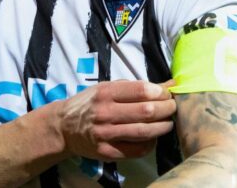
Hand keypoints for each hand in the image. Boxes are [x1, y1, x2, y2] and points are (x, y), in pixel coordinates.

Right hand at [56, 80, 175, 160]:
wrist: (63, 127)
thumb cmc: (89, 103)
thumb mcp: (106, 88)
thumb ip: (134, 87)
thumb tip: (167, 84)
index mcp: (106, 93)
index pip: (141, 90)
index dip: (161, 91)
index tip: (168, 92)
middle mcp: (105, 113)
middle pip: (146, 111)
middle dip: (166, 108)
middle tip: (173, 107)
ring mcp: (106, 134)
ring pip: (144, 131)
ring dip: (163, 126)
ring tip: (168, 122)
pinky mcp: (107, 152)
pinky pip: (136, 150)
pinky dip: (150, 144)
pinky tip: (153, 137)